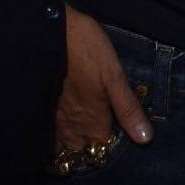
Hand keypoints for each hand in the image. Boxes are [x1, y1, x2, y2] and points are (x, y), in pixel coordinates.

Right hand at [54, 4, 153, 153]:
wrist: (48, 32)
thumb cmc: (87, 50)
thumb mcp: (114, 75)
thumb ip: (128, 109)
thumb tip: (145, 139)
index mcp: (93, 122)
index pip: (103, 150)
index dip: (111, 146)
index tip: (117, 135)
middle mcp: (71, 129)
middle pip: (81, 152)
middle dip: (90, 148)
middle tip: (99, 132)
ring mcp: (52, 122)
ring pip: (63, 146)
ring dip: (73, 142)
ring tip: (82, 130)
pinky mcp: (39, 111)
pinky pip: (47, 136)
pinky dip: (55, 137)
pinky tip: (63, 122)